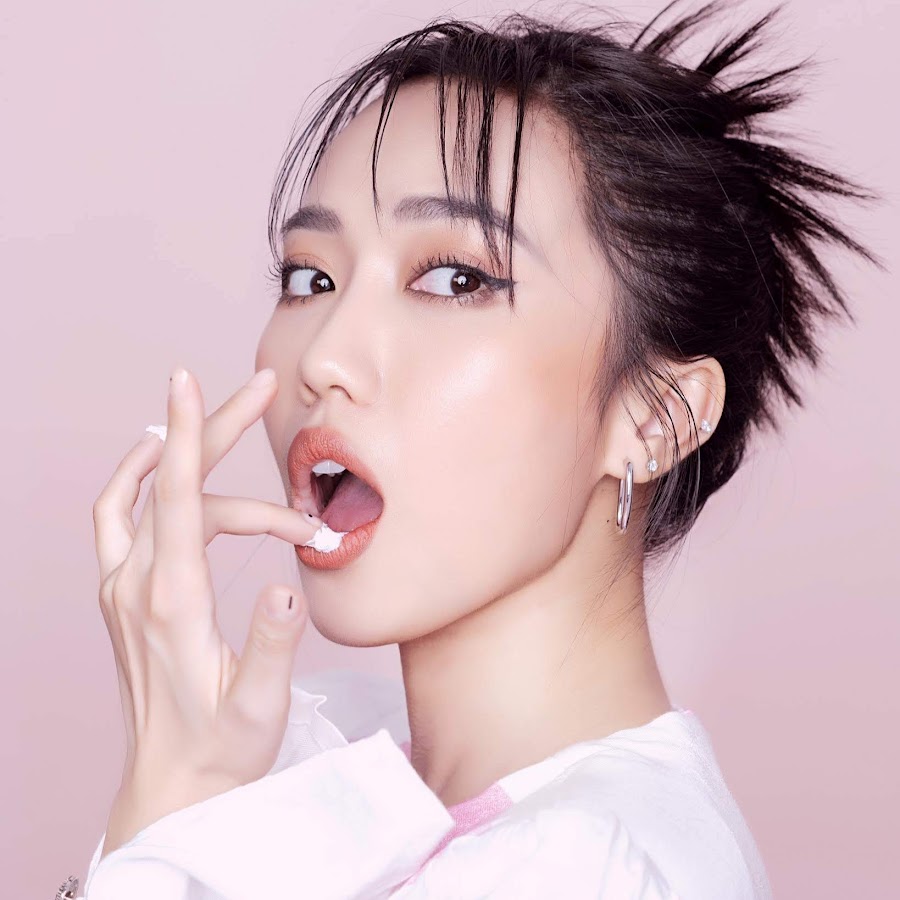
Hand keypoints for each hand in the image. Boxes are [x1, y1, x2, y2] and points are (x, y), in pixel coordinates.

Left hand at [91, 366, 320, 858]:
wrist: (172, 785)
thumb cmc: (221, 747)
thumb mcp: (259, 703)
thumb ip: (273, 641)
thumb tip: (288, 581)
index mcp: (173, 602)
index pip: (181, 496)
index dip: (189, 432)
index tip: (186, 378)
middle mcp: (137, 586)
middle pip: (170, 482)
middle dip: (212, 427)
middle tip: (258, 390)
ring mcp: (123, 591)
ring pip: (149, 498)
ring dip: (191, 460)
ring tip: (240, 443)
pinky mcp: (124, 598)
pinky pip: (122, 520)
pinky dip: (146, 483)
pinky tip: (168, 473)